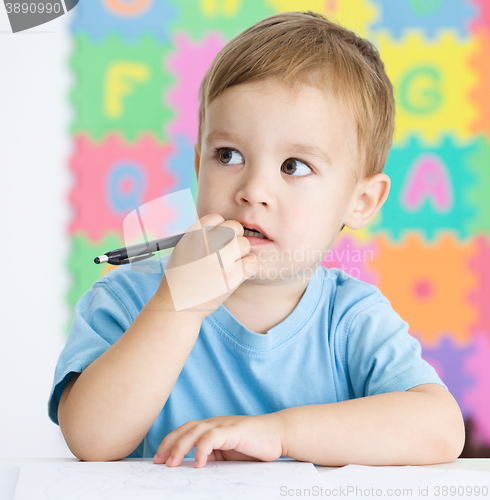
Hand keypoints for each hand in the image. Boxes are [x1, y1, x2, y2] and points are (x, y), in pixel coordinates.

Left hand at [153, 413, 284, 467]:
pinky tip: (199, 462)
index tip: (158, 458)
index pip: (185, 431)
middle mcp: (215, 423)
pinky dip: (203, 448)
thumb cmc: (255, 445)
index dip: (170, 442)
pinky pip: (213, 437)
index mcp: (212, 427)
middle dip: (169, 444)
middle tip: (158, 462)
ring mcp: (224, 425)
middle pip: (186, 429)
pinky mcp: (233, 430)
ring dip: (181, 447)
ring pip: (195, 431)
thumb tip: (193, 468)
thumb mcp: (228, 453)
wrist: (278, 435)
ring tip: (172, 463)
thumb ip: (213, 456)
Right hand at [154, 213, 257, 320]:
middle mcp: (207, 244)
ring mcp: (221, 260)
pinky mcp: (233, 276)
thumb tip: (226, 228)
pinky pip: (252, 262)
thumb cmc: (180, 278)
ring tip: (231, 265)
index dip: (220, 228)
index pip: (217, 217)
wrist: (177, 305)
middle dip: (234, 238)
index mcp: (193, 235)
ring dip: (241, 254)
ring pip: (245, 244)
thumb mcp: (183, 249)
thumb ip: (202, 236)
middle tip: (229, 251)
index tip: (217, 240)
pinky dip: (248, 267)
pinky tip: (238, 273)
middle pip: (235, 227)